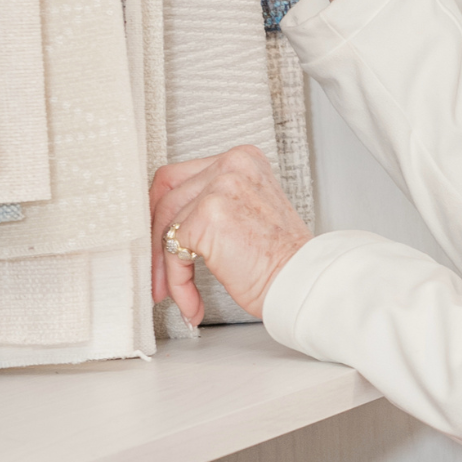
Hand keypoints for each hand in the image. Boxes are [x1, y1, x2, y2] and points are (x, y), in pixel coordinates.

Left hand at [150, 147, 313, 324]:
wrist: (303, 281)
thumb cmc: (283, 257)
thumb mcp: (248, 212)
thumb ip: (213, 202)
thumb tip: (170, 219)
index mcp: (243, 160)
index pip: (181, 177)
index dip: (163, 211)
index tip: (160, 236)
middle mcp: (231, 166)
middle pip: (167, 197)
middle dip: (158, 240)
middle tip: (160, 270)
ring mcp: (219, 188)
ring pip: (166, 226)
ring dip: (168, 267)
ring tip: (182, 292)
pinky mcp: (207, 217)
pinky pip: (172, 251)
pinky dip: (178, 281)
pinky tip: (193, 301)